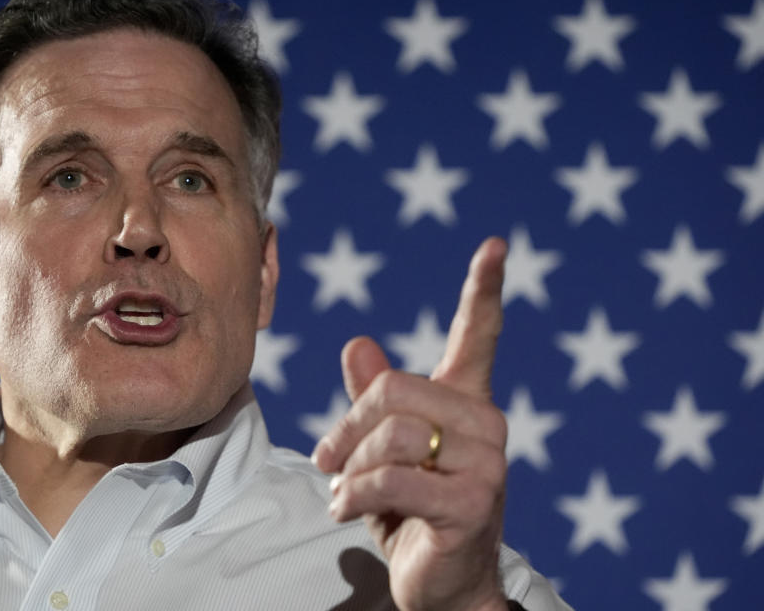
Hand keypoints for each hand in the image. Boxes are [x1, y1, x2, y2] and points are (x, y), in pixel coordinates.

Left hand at [313, 237, 509, 610]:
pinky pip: (392, 480)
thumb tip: (357, 345)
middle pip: (393, 390)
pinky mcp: (471, 504)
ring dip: (349, 468)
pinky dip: (353, 496)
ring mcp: (485, 465)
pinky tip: (345, 511)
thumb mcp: (385, 451)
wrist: (445, 585)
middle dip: (347, 427)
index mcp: (467, 403)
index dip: (484, 290)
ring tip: (342, 492)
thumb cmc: (413, 510)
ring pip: (390, 435)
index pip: (479, 336)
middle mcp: (486, 425)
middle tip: (327, 460)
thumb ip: (374, 401)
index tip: (496, 245)